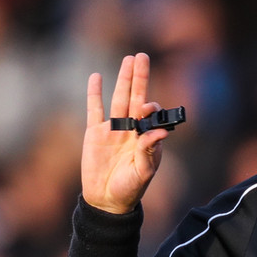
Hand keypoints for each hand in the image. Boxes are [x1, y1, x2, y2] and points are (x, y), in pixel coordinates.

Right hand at [81, 52, 169, 213]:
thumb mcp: (143, 172)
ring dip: (123, 79)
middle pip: (135, 98)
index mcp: (145, 138)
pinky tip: (97, 76)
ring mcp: (113, 129)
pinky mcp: (94, 133)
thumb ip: (149, 150)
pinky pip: (95, 109)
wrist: (106, 200)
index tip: (147, 107)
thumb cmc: (130, 189)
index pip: (150, 115)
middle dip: (139, 78)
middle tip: (142, 56)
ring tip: (129, 59)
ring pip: (118, 98)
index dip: (150, 107)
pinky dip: (95, 93)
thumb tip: (162, 132)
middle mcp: (131, 129)